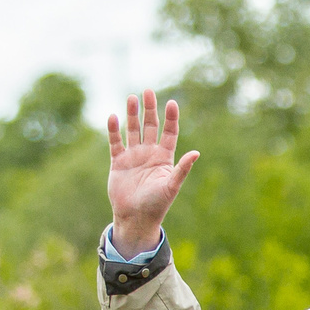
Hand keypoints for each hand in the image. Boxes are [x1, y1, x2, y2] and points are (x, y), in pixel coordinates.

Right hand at [107, 90, 199, 256]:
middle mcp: (149, 154)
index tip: (171, 102)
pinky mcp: (118, 162)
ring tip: (132, 98)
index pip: (169, 132)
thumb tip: (197, 153)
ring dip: (132, 114)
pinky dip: (114, 130)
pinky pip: (115, 142)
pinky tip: (113, 117)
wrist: (136, 218)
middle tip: (148, 91)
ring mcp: (133, 156)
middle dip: (150, 109)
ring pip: (133, 130)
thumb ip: (182, 169)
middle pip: (150, 126)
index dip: (170, 118)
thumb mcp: (171, 186)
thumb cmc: (157, 204)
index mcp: (164, 158)